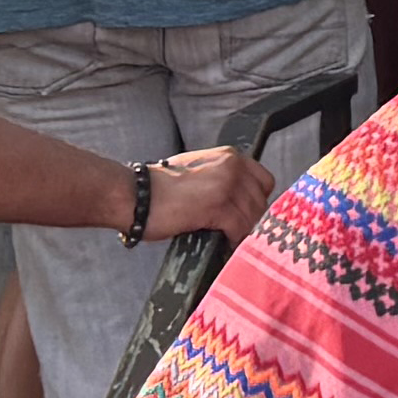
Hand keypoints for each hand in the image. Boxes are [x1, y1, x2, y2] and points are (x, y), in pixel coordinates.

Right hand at [143, 149, 272, 244]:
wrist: (133, 194)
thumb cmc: (159, 187)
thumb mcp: (198, 170)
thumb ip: (223, 178)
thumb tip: (241, 200)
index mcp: (229, 156)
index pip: (264, 181)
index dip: (256, 201)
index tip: (247, 214)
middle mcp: (232, 167)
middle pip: (260, 202)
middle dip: (250, 220)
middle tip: (235, 232)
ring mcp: (226, 186)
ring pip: (252, 218)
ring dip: (241, 232)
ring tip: (227, 239)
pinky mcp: (217, 207)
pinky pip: (240, 229)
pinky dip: (233, 240)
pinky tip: (222, 242)